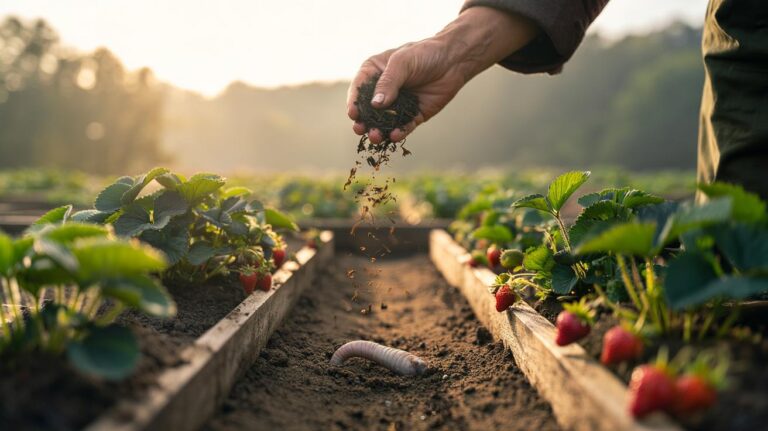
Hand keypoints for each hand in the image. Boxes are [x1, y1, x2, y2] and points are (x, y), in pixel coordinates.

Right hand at [347, 6, 538, 144]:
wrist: (454, 60)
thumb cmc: (425, 53)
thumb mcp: (403, 62)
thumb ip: (388, 82)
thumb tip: (375, 104)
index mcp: (374, 73)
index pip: (359, 90)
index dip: (354, 102)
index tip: (353, 113)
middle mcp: (383, 91)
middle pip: (368, 111)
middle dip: (363, 122)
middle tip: (361, 129)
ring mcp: (397, 105)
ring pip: (383, 123)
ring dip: (378, 131)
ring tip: (376, 137)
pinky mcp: (413, 116)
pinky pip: (403, 127)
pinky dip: (398, 133)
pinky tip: (396, 136)